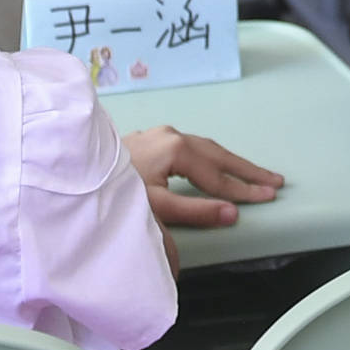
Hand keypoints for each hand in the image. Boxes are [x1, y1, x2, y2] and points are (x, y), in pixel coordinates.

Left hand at [124, 127, 283, 229]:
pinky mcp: (151, 140)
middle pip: (218, 155)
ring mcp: (160, 135)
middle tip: (274, 181)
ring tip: (252, 174)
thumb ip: (194, 211)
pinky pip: (191, 148)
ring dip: (229, 162)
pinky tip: (213, 165)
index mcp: (175, 150)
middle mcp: (171, 136)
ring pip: (205, 149)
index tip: (269, 197)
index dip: (244, 189)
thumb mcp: (154, 207)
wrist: (74, 173)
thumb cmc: (111, 192)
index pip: (218, 176)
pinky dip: (210, 158)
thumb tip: (231, 214)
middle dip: (247, 170)